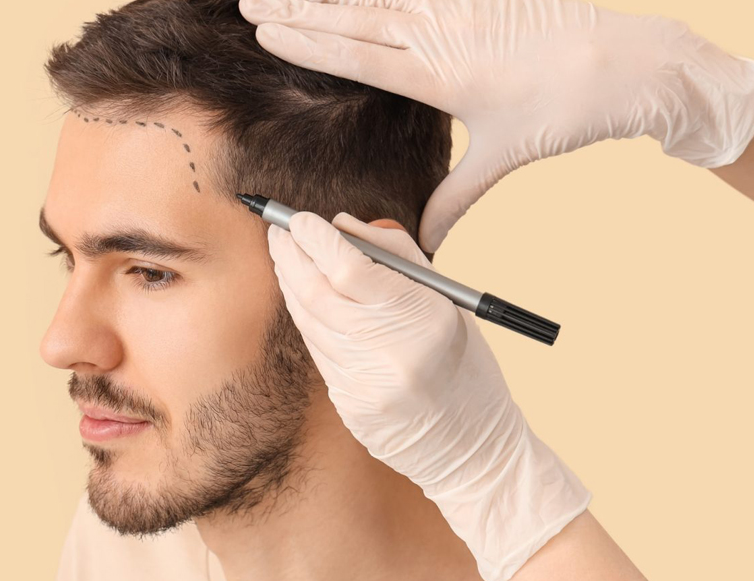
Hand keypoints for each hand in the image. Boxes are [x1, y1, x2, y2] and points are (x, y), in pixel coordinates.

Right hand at [241, 0, 753, 251]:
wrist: (628, 65)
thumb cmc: (561, 111)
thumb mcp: (502, 158)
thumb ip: (455, 198)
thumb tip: (425, 241)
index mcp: (437, 76)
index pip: (354, 55)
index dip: (306, 42)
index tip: (265, 31)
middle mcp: (441, 34)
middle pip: (354, 17)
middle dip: (297, 7)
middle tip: (251, 0)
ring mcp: (461, 6)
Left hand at [267, 211, 590, 580]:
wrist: (474, 448)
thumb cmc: (465, 364)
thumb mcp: (448, 301)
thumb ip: (396, 255)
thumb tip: (340, 224)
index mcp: (424, 321)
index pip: (348, 270)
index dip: (314, 239)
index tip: (299, 218)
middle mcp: (390, 355)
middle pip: (316, 293)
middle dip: (290, 255)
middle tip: (279, 229)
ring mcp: (365, 386)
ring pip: (310, 322)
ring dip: (292, 283)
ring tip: (286, 256)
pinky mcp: (349, 407)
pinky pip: (318, 351)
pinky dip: (308, 318)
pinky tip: (305, 298)